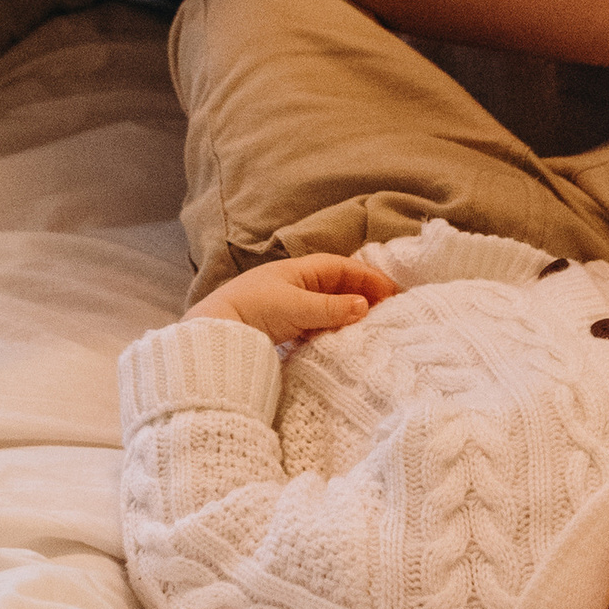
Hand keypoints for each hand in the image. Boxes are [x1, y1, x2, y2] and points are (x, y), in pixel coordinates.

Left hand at [190, 255, 398, 342]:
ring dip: (347, 315)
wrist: (215, 331)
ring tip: (369, 328)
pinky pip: (314, 324)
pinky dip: (330, 329)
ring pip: (327, 306)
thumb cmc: (255, 309)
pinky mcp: (281, 326)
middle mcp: (295, 284)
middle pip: (337, 286)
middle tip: (387, 312)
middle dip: (362, 296)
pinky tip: (340, 340)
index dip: (368, 277)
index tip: (392, 292)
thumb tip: (365, 306)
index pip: (342, 268)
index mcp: (299, 270)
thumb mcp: (297, 307)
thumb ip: (332, 308)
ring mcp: (288, 305)